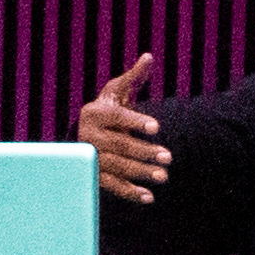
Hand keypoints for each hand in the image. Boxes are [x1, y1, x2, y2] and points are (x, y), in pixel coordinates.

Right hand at [80, 51, 171, 203]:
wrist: (86, 132)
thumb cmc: (107, 108)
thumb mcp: (118, 91)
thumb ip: (133, 77)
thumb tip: (149, 57)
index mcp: (95, 112)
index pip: (117, 116)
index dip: (136, 121)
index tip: (157, 127)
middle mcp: (88, 136)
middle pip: (119, 145)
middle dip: (144, 151)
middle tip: (169, 157)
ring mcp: (90, 157)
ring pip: (116, 167)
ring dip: (140, 173)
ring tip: (163, 176)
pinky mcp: (93, 174)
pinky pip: (111, 185)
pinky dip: (129, 192)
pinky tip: (148, 197)